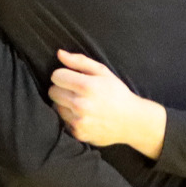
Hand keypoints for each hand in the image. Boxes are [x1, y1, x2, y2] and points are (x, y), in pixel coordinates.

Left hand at [48, 50, 165, 154]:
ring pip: (56, 106)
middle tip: (77, 91)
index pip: (56, 76)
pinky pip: (62, 120)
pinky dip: (70, 117)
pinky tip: (84, 115)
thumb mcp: (103, 72)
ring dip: (65, 104)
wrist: (132, 121)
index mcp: (87, 86)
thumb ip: (80, 61)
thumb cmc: (117, 93)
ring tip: (82, 104)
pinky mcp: (78, 133)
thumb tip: (59, 53)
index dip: (63, 75)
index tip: (72, 78)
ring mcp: (79, 121)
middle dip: (62, 89)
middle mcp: (81, 105)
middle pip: (52, 92)